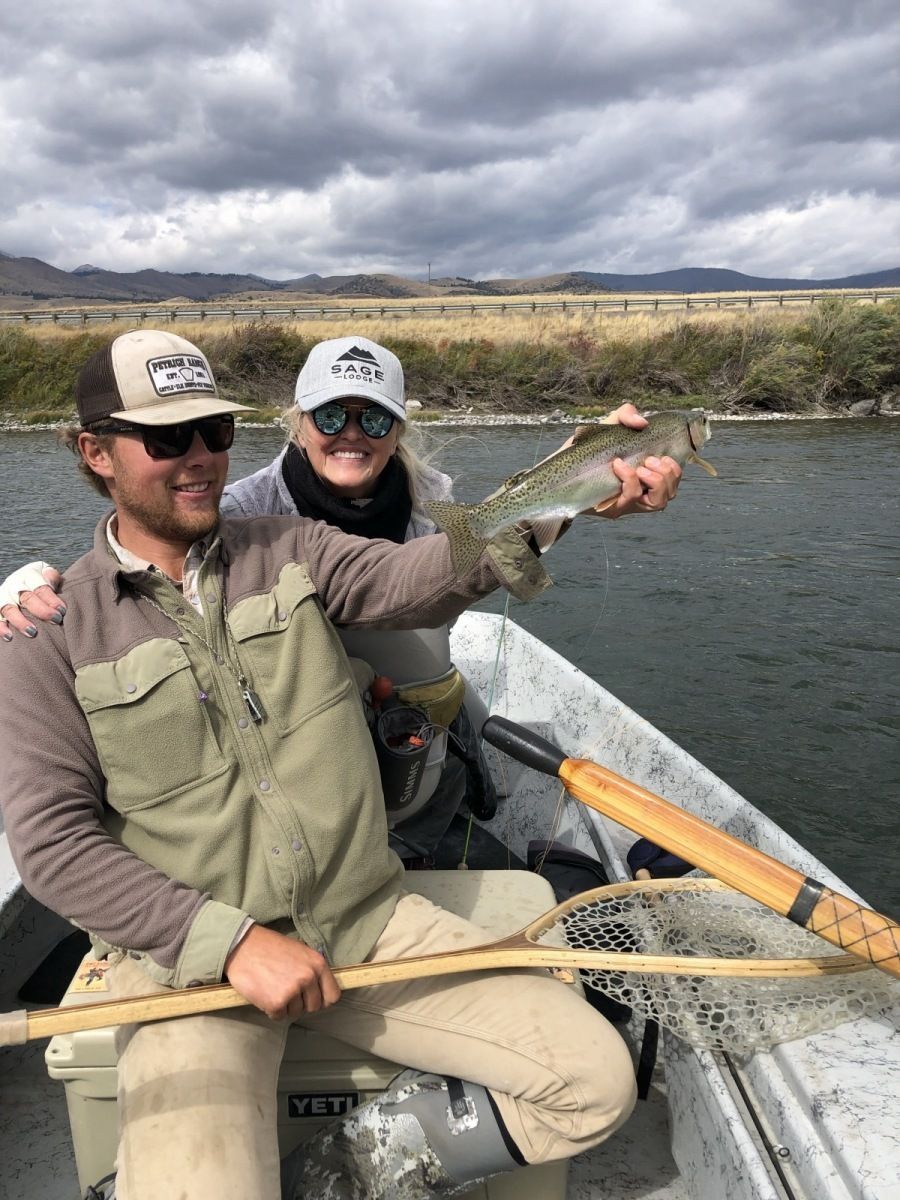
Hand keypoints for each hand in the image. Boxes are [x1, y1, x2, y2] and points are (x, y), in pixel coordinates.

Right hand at [0, 562, 64, 640]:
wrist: (24, 584)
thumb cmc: (41, 584)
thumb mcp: (48, 576)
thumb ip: (53, 579)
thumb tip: (52, 585)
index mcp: (30, 575)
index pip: (41, 587)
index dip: (52, 599)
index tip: (62, 611)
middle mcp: (14, 584)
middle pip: (26, 597)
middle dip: (42, 610)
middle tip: (55, 620)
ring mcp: (4, 596)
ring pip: (9, 609)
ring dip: (21, 621)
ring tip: (32, 632)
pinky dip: (1, 627)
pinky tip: (10, 637)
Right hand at [224, 924, 341, 1020]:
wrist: (242, 946)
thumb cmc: (270, 947)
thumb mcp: (300, 952)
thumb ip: (312, 970)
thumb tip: (319, 989)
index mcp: (318, 964)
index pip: (333, 995)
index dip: (322, 999)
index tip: (311, 998)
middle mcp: (308, 977)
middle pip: (314, 1007)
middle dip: (300, 1003)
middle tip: (286, 991)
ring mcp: (293, 991)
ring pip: (296, 1012)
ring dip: (285, 1006)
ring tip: (273, 988)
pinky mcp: (276, 1002)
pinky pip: (279, 1016)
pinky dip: (271, 1010)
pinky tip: (264, 994)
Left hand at [586, 403, 681, 518]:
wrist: (556, 472)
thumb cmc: (584, 452)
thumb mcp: (607, 426)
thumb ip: (625, 415)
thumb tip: (642, 422)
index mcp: (644, 475)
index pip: (673, 479)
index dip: (674, 469)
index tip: (661, 453)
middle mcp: (639, 492)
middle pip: (670, 493)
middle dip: (666, 474)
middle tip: (648, 461)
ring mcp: (627, 503)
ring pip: (658, 502)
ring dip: (655, 482)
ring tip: (641, 468)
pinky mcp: (612, 509)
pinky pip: (631, 500)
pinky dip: (630, 481)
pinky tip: (619, 466)